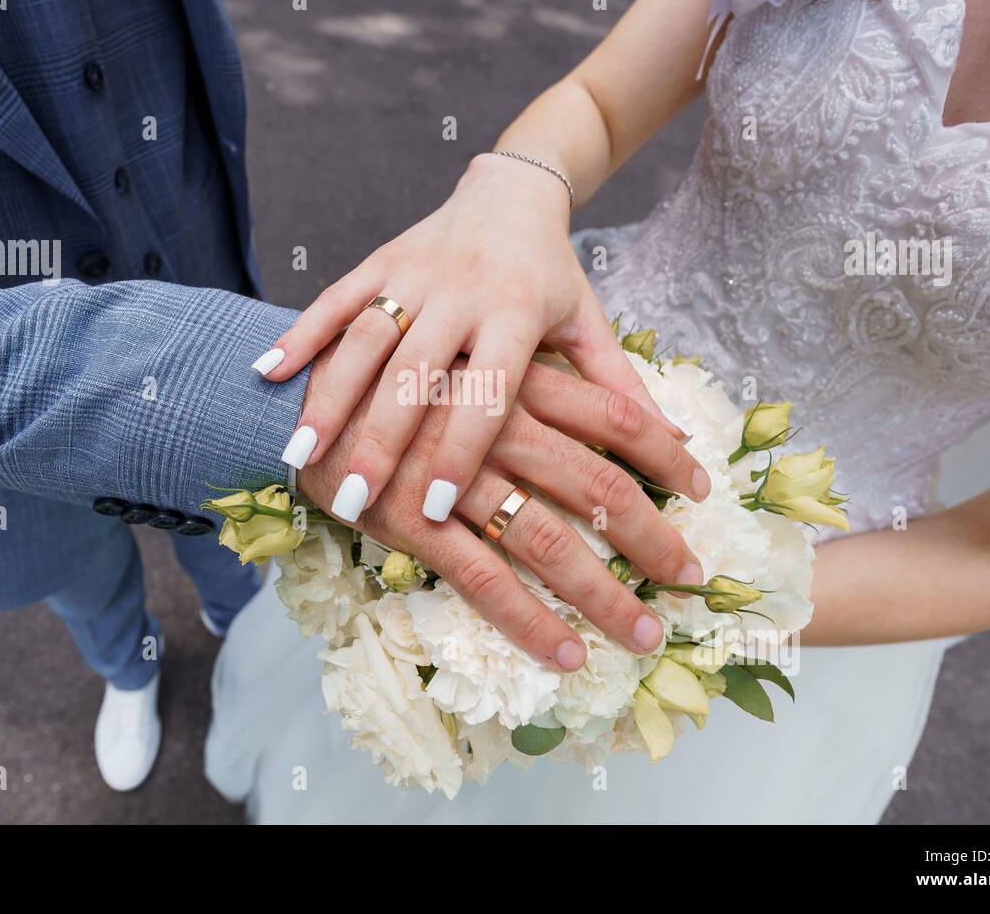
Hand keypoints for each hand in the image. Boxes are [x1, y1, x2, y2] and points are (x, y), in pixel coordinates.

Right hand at [258, 152, 708, 523]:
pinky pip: (333, 298)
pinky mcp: (376, 260)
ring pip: (365, 340)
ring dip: (330, 399)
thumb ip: (621, 388)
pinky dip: (301, 335)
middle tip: (354, 500)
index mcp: (520, 311)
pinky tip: (266, 375)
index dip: (464, 448)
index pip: (492, 389)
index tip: (439, 504)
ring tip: (299, 458)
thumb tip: (680, 456)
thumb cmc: (553, 275)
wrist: (513, 189)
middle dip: (383, 439)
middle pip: (419, 373)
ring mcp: (412, 273)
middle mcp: (463, 291)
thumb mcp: (590, 324)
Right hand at [295, 340, 704, 671]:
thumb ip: (565, 363)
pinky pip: (479, 577)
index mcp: (511, 364)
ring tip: (643, 635)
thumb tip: (645, 405)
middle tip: (692, 577)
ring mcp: (448, 473)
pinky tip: (562, 653)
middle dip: (650, 536)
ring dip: (601, 594)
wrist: (286, 383)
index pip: (612, 410)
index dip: (664, 450)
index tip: (703, 484)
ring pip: (544, 539)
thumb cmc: (392, 361)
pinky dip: (526, 620)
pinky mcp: (408, 518)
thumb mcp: (475, 336)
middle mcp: (490, 417)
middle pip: (592, 483)